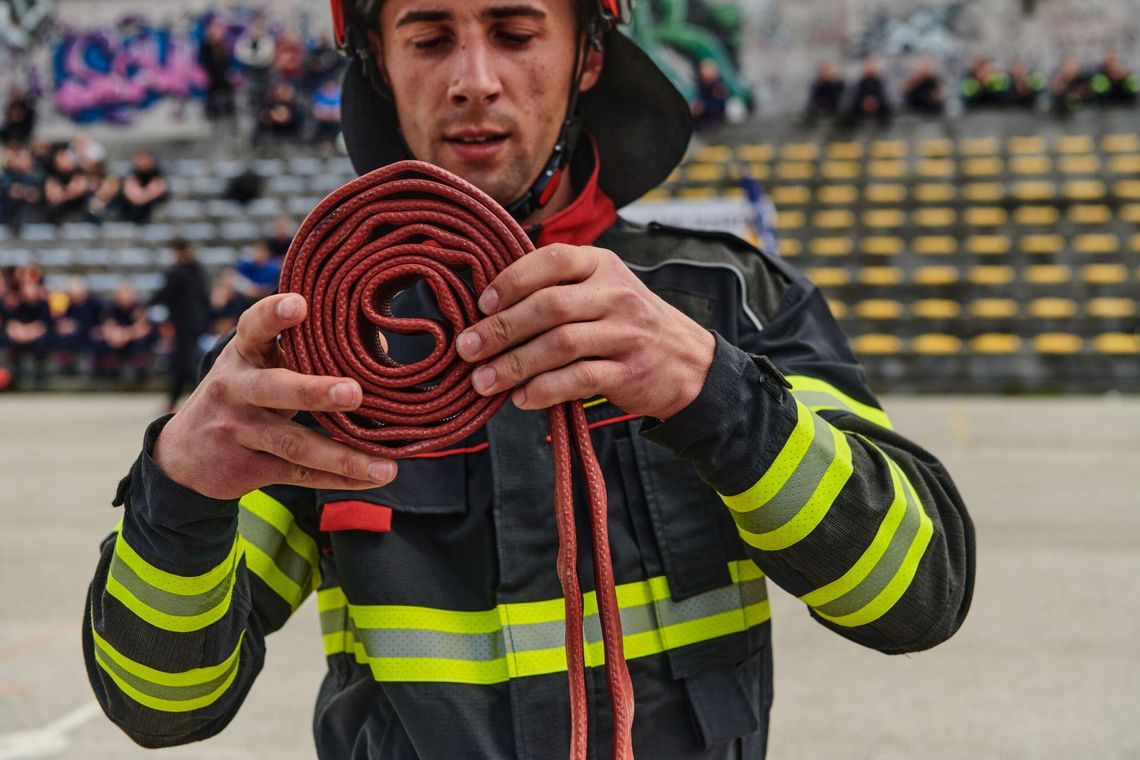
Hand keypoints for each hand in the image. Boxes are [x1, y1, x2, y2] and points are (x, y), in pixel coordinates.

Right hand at [152, 293, 397, 499]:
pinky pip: (298, 473)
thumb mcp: (258, 365)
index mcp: (243, 354)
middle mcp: (235, 389)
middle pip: (274, 389)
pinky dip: (338, 478)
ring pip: (293, 443)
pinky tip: (371, 478)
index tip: (299, 304)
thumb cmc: (241, 393)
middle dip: (314, 392)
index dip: (273, 315)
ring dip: (341, 456)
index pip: (254, 328)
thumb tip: (377, 341)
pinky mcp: (247, 467)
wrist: (184, 454)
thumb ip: (307, 351)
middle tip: (353, 393)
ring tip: (386, 467)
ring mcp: (239, 431)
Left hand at [455, 244, 715, 419]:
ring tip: (483, 381)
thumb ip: (559, 288)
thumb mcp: (604, 289)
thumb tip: (489, 307)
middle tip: (468, 348)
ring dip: (514, 365)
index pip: (552, 260)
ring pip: (559, 345)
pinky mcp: (629, 372)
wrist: (690, 363)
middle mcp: (616, 294)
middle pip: (549, 306)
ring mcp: (625, 333)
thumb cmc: (629, 325)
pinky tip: (521, 398)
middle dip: (501, 329)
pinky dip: (544, 390)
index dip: (512, 280)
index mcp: (603, 265)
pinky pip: (578, 379)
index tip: (482, 303)